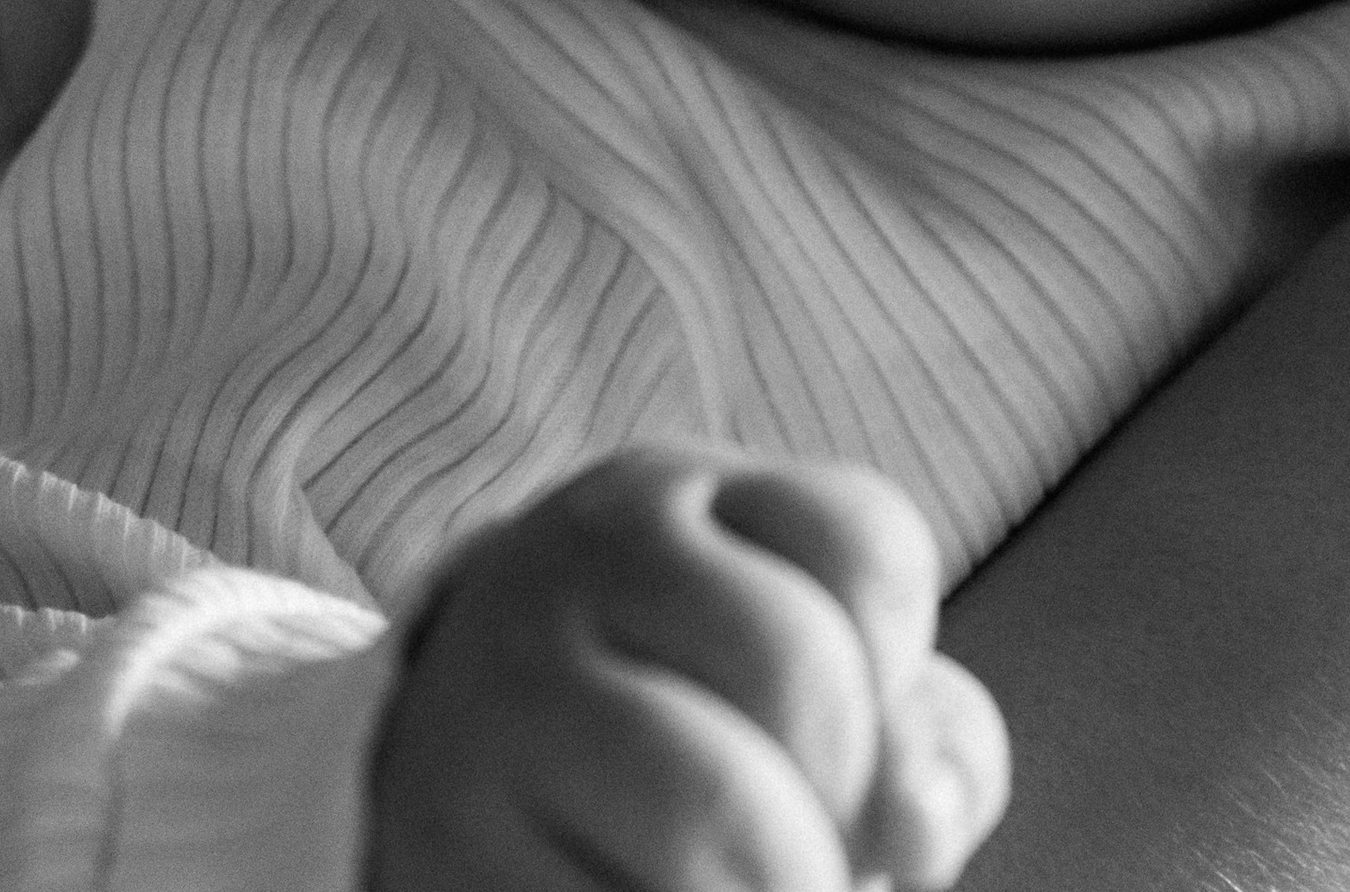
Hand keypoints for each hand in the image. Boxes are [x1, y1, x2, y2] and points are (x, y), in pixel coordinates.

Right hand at [368, 447, 1009, 891]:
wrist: (430, 778)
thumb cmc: (675, 730)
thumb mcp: (800, 680)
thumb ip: (919, 736)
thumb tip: (920, 826)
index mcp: (676, 497)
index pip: (869, 551)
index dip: (901, 672)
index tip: (847, 728)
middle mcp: (577, 562)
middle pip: (797, 672)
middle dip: (841, 802)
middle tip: (804, 852)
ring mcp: (500, 699)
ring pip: (710, 809)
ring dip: (772, 887)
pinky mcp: (445, 841)